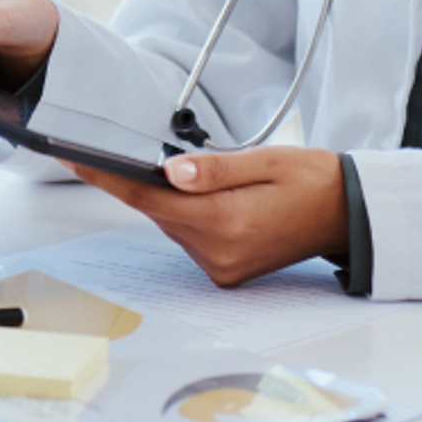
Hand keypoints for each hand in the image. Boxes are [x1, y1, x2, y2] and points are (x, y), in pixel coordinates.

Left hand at [67, 145, 350, 286]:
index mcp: (228, 222)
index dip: (107, 177)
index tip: (74, 159)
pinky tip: (203, 195)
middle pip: (157, 210)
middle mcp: (220, 252)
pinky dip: (186, 213)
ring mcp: (222, 267)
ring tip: (188, 171)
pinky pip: (189, 236)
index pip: (150, 197)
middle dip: (140, 180)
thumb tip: (169, 170)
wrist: (347, 214)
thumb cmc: (312, 180)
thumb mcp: (266, 160)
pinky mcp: (226, 272)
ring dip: (169, 197)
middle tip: (121, 150)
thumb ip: (215, 168)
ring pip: (171, 223)